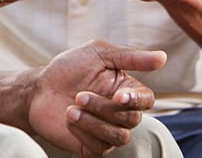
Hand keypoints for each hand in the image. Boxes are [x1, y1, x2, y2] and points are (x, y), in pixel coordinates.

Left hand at [28, 40, 165, 155]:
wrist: (38, 89)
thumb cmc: (68, 68)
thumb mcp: (96, 53)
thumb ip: (129, 57)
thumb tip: (163, 57)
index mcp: (126, 90)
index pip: (147, 100)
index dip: (136, 100)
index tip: (118, 96)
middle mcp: (121, 112)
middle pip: (131, 120)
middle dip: (104, 108)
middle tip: (79, 95)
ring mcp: (107, 131)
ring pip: (119, 137)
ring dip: (93, 122)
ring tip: (71, 109)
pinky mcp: (92, 145)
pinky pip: (101, 148)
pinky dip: (84, 132)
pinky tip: (69, 119)